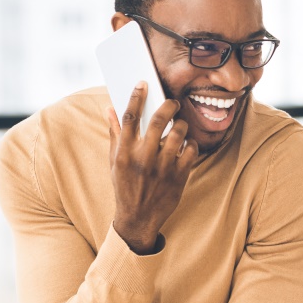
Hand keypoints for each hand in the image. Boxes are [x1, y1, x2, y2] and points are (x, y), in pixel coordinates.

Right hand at [107, 83, 200, 253]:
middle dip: (168, 105)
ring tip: (180, 125)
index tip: (143, 84)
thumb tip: (110, 108)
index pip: (130, 118)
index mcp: (124, 153)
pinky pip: (191, 151)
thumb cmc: (125, 186)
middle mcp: (143, 159)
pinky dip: (191, 144)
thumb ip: (114, 134)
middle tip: (172, 102)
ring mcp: (163, 168)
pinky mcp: (179, 177)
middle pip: (159, 121)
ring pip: (179, 134)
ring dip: (182, 125)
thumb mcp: (114, 161)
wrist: (138, 219)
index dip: (136, 97)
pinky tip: (186, 145)